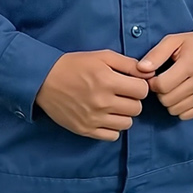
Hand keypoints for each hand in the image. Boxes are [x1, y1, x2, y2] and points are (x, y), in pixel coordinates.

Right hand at [36, 50, 153, 140]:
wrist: (44, 80)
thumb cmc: (75, 65)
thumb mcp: (102, 56)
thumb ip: (128, 63)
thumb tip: (148, 73)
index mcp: (107, 81)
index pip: (142, 91)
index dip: (140, 86)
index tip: (132, 83)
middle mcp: (102, 102)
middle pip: (137, 108)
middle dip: (133, 100)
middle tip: (122, 94)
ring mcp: (93, 118)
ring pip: (127, 123)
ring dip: (124, 114)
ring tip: (114, 105)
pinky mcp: (85, 129)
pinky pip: (112, 136)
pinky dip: (113, 128)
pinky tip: (106, 117)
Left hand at [136, 32, 192, 120]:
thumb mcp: (174, 41)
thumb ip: (156, 54)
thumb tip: (141, 69)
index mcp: (192, 63)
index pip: (162, 85)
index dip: (153, 83)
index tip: (156, 76)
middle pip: (167, 100)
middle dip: (161, 92)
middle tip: (165, 81)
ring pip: (175, 110)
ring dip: (170, 101)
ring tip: (174, 87)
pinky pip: (186, 115)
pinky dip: (180, 107)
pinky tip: (183, 94)